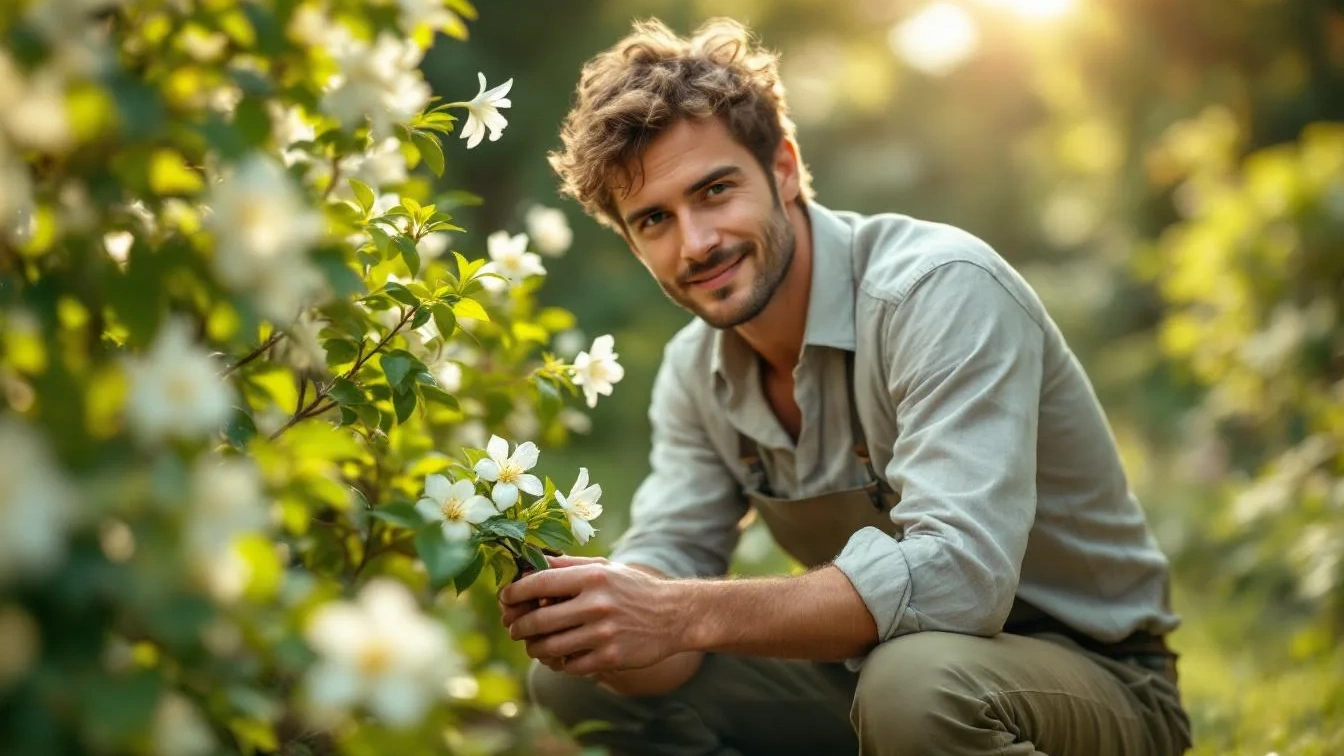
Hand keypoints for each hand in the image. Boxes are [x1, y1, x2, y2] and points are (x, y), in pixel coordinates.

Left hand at [500, 555, 687, 675]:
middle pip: (539, 620)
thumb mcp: (605, 568)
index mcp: (593, 577)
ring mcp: (603, 633)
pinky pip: (570, 666)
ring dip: (534, 648)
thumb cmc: (633, 588)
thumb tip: (531, 561)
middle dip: (518, 626)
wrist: (674, 615)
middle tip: (514, 628)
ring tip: (533, 645)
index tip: (506, 597)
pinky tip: (560, 658)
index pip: (540, 582)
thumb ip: (569, 565)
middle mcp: (596, 604)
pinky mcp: (610, 657)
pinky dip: (560, 663)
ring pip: (550, 647)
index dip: (515, 591)